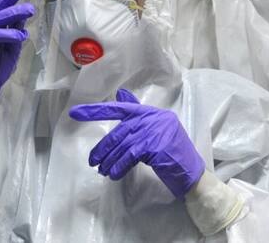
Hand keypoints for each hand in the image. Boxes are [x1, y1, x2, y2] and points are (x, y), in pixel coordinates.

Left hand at [69, 88, 205, 198]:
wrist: (192, 173)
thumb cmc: (173, 154)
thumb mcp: (156, 132)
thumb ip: (138, 117)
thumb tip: (120, 95)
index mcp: (152, 113)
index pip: (121, 108)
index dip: (97, 111)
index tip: (75, 113)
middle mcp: (155, 118)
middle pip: (120, 132)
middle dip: (103, 148)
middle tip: (93, 161)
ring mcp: (157, 131)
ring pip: (124, 145)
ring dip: (110, 160)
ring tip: (102, 170)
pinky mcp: (157, 146)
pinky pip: (130, 156)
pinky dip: (119, 166)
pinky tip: (114, 174)